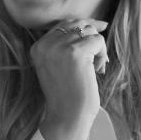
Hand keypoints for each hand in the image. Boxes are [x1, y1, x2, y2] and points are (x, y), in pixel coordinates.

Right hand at [30, 19, 108, 139]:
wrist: (67, 116)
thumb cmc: (68, 95)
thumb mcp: (58, 66)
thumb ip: (65, 45)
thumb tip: (94, 24)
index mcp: (37, 47)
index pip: (64, 23)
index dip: (84, 26)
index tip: (100, 30)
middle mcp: (45, 44)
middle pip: (77, 23)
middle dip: (92, 36)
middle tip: (99, 56)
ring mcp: (59, 47)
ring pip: (89, 31)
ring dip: (98, 48)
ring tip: (96, 67)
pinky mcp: (75, 52)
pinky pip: (98, 40)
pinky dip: (103, 54)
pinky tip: (98, 70)